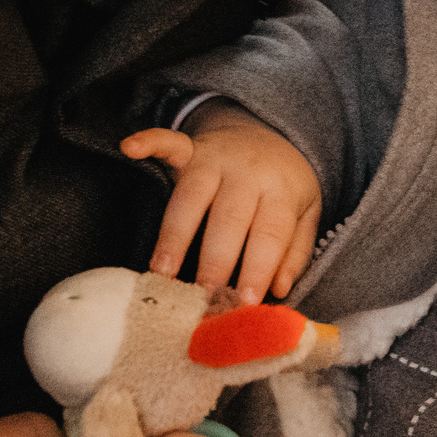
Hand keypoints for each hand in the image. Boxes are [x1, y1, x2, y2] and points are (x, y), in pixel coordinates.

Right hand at [122, 103, 322, 303]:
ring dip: (174, 235)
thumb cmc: (285, 187)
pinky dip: (150, 142)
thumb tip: (280, 288)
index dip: (257, 269)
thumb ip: (295, 252)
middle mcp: (248, 173)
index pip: (270, 234)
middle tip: (203, 296)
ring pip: (192, 196)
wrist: (271, 135)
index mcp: (281, 192)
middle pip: (229, 218)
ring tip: (162, 273)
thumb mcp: (306, 214)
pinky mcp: (192, 148)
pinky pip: (169, 142)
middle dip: (215, 261)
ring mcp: (217, 158)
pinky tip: (130, 148)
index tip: (245, 302)